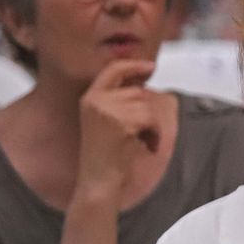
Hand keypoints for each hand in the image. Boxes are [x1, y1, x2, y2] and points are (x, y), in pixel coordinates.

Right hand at [75, 59, 164, 194]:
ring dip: (151, 126)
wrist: (99, 178)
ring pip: (147, 106)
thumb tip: (142, 82)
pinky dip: (154, 135)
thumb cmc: (105, 154)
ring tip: (139, 141)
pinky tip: (145, 146)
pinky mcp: (121, 122)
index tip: (150, 66)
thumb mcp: (105, 120)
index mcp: (89, 98)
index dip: (133, 65)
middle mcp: (95, 101)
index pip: (113, 70)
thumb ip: (118, 99)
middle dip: (146, 113)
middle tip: (138, 134)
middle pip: (138, 92)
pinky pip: (150, 120)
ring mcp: (107, 110)